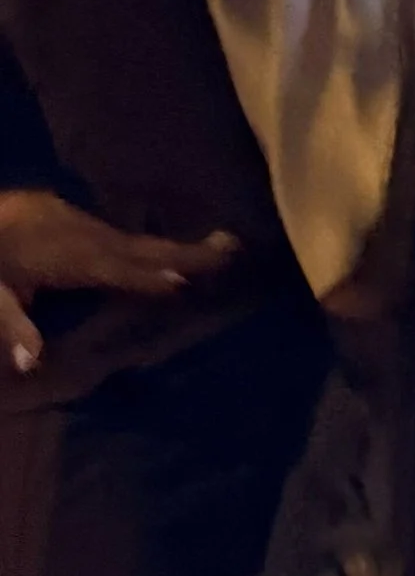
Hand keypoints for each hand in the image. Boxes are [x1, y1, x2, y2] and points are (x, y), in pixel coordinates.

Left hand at [0, 190, 240, 372]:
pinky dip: (142, 244)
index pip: (108, 267)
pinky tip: (158, 251)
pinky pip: (113, 232)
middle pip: (131, 245)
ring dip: (169, 247)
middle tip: (232, 247)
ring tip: (215, 251)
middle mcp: (69, 230)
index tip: (185, 278)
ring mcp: (67, 216)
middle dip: (182, 250)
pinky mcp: (62, 212)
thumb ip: (11, 326)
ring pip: (125, 237)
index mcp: (54, 253)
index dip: (144, 274)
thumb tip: (33, 364)